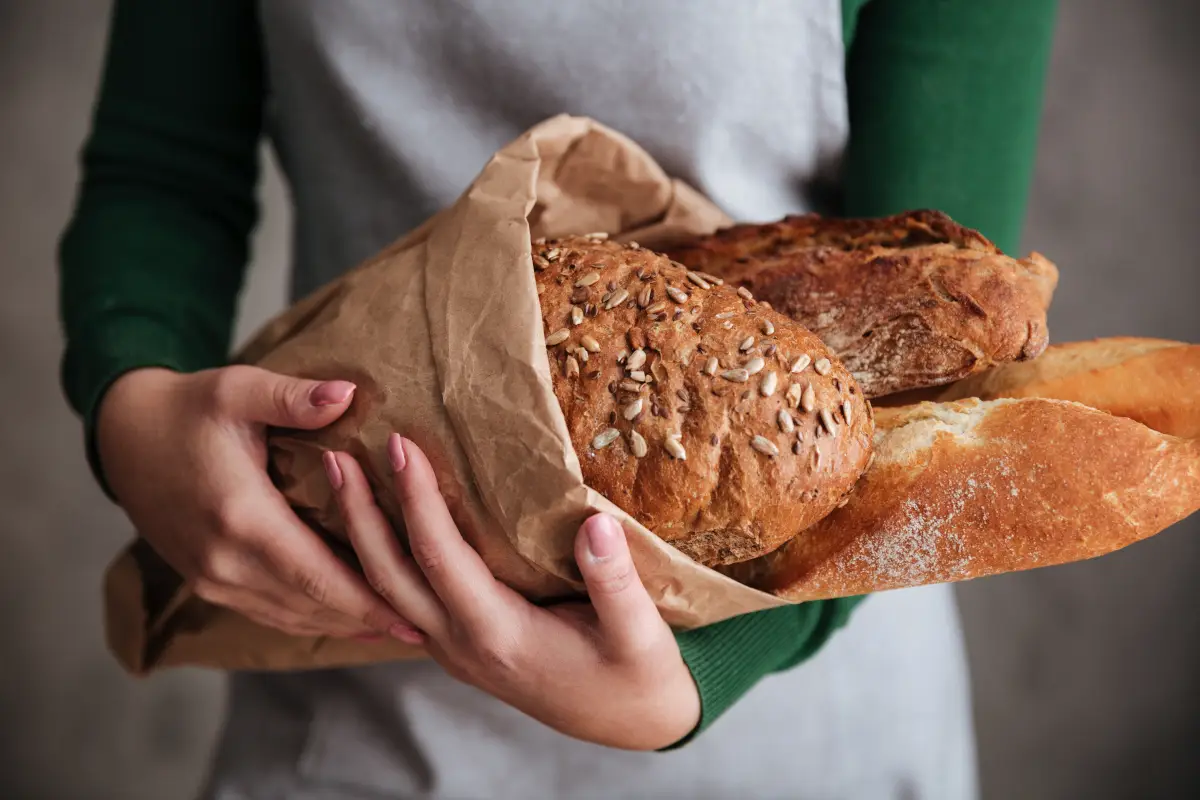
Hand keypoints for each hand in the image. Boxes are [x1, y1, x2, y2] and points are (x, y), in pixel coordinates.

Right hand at [97, 366, 407, 638]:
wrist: (125, 437)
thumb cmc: (190, 408)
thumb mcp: (239, 389)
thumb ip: (293, 396)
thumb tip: (349, 393)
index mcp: (240, 516)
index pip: (317, 573)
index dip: (368, 598)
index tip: (414, 612)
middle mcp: (224, 560)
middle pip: (310, 604)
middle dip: (367, 619)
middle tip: (421, 630)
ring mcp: (212, 578)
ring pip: (290, 616)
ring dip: (343, 624)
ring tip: (396, 628)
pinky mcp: (207, 583)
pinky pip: (268, 612)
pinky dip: (311, 618)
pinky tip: (346, 618)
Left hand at [323, 434, 701, 750]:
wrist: (631, 722)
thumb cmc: (637, 677)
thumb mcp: (641, 636)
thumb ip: (616, 584)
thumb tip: (595, 524)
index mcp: (500, 636)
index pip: (441, 558)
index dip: (417, 501)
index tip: (399, 445)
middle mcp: (463, 645)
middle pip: (389, 576)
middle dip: (359, 514)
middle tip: (335, 456)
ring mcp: (455, 648)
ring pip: (387, 592)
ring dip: (360, 536)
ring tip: (343, 480)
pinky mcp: (461, 644)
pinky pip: (404, 599)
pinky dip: (381, 558)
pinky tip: (377, 524)